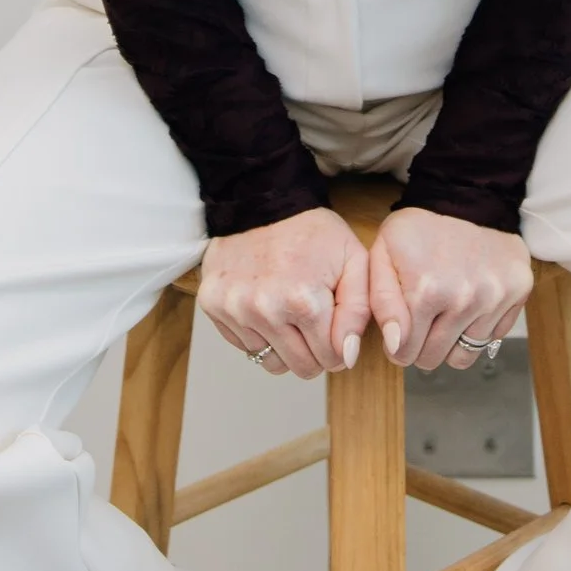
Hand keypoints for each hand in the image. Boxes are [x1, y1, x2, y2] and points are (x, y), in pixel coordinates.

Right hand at [198, 205, 371, 379]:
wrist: (262, 203)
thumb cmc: (313, 234)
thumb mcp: (354, 262)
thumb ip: (358, 312)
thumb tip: (347, 357)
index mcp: (303, 301)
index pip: (331, 359)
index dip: (340, 346)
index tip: (336, 325)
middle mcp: (264, 310)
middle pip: (302, 367)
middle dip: (315, 351)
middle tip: (314, 321)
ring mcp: (234, 309)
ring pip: (271, 362)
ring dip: (285, 346)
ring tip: (289, 312)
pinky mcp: (212, 305)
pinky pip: (244, 346)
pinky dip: (259, 334)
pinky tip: (266, 306)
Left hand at [371, 205, 532, 370]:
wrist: (466, 199)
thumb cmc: (417, 232)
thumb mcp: (382, 256)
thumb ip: (381, 303)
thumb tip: (397, 345)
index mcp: (426, 291)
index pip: (404, 352)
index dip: (397, 345)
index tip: (400, 329)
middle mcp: (465, 300)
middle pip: (433, 359)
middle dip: (421, 347)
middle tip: (421, 321)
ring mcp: (495, 298)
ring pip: (463, 357)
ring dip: (449, 342)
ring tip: (445, 314)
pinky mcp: (518, 293)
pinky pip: (492, 339)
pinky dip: (476, 329)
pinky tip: (469, 304)